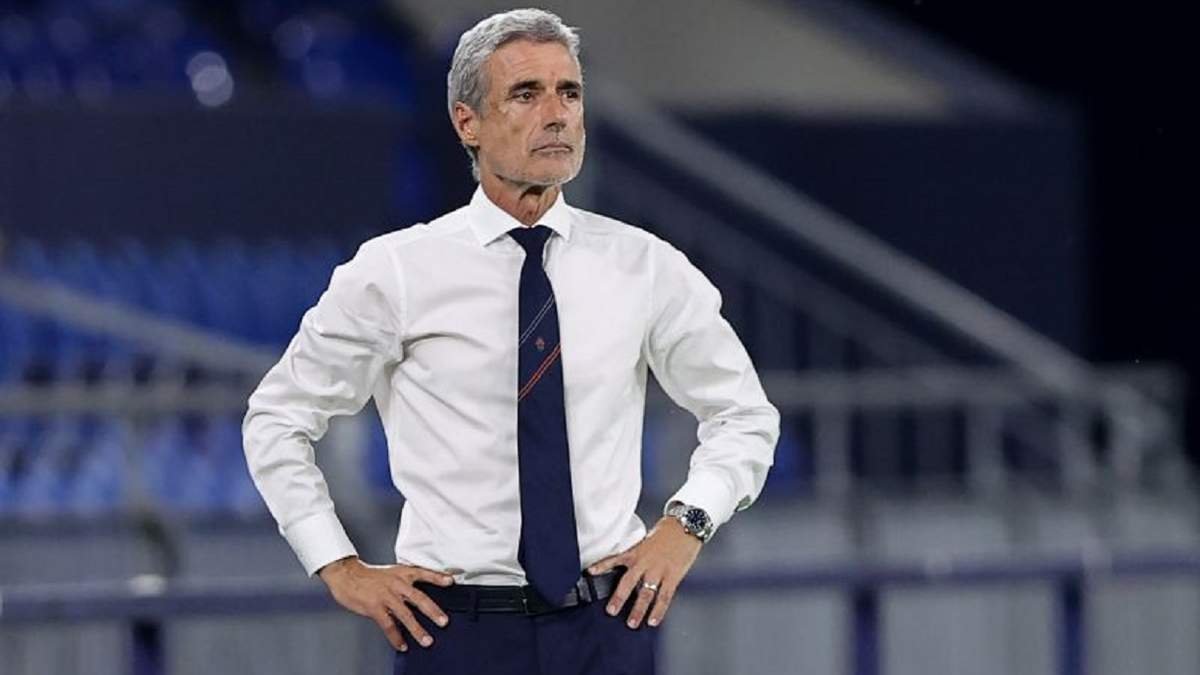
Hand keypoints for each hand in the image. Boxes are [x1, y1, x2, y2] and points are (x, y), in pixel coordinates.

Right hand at [317, 556, 454, 651]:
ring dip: (417, 629)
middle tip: (444, 621)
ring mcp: (386, 596)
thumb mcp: (391, 572)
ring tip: (427, 640)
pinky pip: (388, 625)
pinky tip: (402, 644)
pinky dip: (396, 637)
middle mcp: (396, 584)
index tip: (450, 581)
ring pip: (405, 614)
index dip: (437, 577)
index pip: (423, 573)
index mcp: (401, 573)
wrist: (346, 574)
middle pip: (419, 598)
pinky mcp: (375, 607)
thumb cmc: (369, 575)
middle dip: (433, 611)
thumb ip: (405, 582)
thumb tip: (418, 596)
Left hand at [587, 516, 702, 628]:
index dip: (602, 565)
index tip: (590, 572)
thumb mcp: (647, 541)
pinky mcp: (672, 576)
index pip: (615, 559)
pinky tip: (653, 620)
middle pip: (628, 583)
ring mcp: (658, 571)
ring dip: (638, 610)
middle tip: (611, 611)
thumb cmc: (667, 532)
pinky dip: (658, 611)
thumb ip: (638, 555)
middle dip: (619, 598)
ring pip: (645, 594)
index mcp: (636, 552)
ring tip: (632, 623)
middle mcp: (645, 562)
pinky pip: (664, 597)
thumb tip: (631, 568)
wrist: (686, 526)